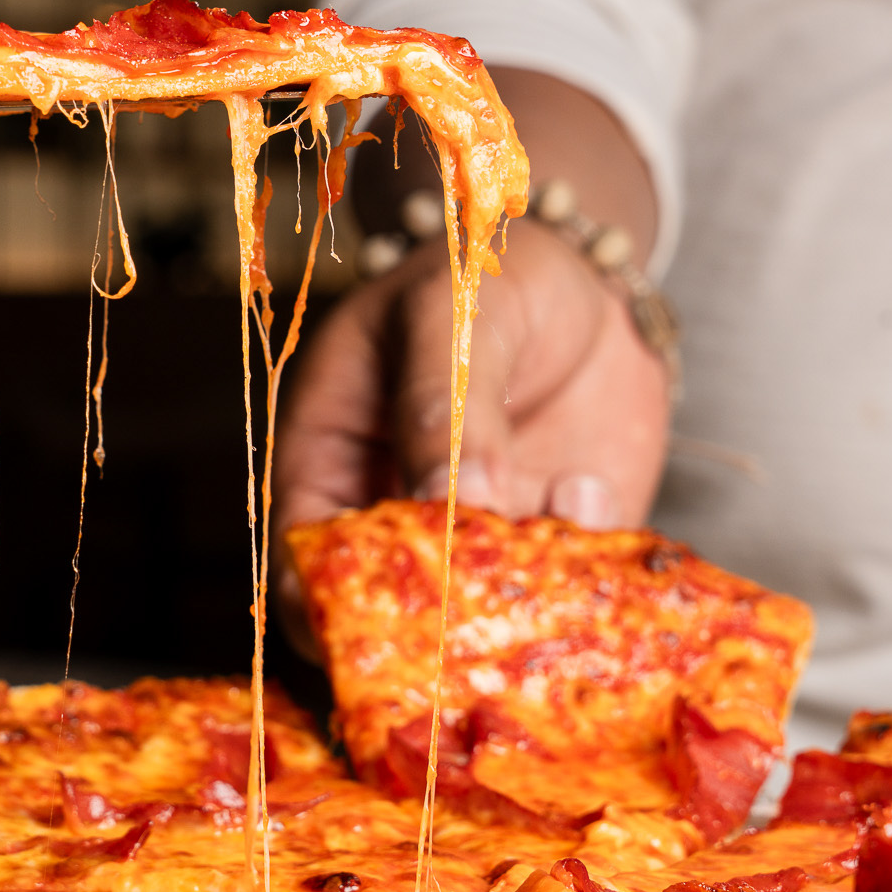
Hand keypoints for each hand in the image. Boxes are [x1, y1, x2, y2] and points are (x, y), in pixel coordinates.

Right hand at [270, 86, 673, 643]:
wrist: (585, 272)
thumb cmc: (484, 271)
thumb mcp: (448, 312)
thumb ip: (440, 403)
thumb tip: (443, 508)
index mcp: (331, 462)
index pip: (303, 560)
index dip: (321, 604)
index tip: (364, 620)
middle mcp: (398, 519)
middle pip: (391, 610)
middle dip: (430, 621)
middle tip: (476, 596)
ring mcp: (479, 542)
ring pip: (483, 613)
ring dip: (518, 587)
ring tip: (560, 493)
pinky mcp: (555, 550)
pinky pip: (562, 590)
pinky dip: (580, 565)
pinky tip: (589, 485)